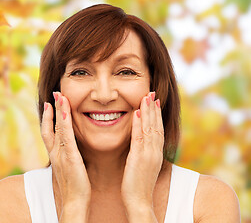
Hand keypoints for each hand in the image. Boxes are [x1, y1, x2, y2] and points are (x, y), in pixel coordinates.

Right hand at [41, 92, 90, 219]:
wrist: (73, 203)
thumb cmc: (74, 189)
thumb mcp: (69, 170)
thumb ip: (68, 159)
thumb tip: (71, 153)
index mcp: (56, 155)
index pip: (49, 132)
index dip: (48, 118)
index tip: (50, 105)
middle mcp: (55, 153)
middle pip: (50, 126)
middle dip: (51, 110)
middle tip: (54, 94)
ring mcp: (61, 154)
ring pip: (57, 128)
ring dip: (58, 111)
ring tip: (60, 96)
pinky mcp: (70, 157)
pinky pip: (66, 136)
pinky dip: (65, 122)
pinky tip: (66, 111)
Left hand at [121, 92, 163, 220]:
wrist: (139, 202)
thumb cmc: (137, 186)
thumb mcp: (142, 167)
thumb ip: (142, 154)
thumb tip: (138, 145)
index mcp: (155, 154)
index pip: (158, 130)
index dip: (156, 115)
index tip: (154, 101)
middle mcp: (155, 152)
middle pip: (156, 126)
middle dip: (154, 108)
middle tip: (152, 92)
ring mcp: (149, 155)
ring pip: (151, 128)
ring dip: (149, 111)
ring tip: (146, 96)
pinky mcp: (140, 158)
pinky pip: (140, 137)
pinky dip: (140, 124)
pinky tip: (137, 112)